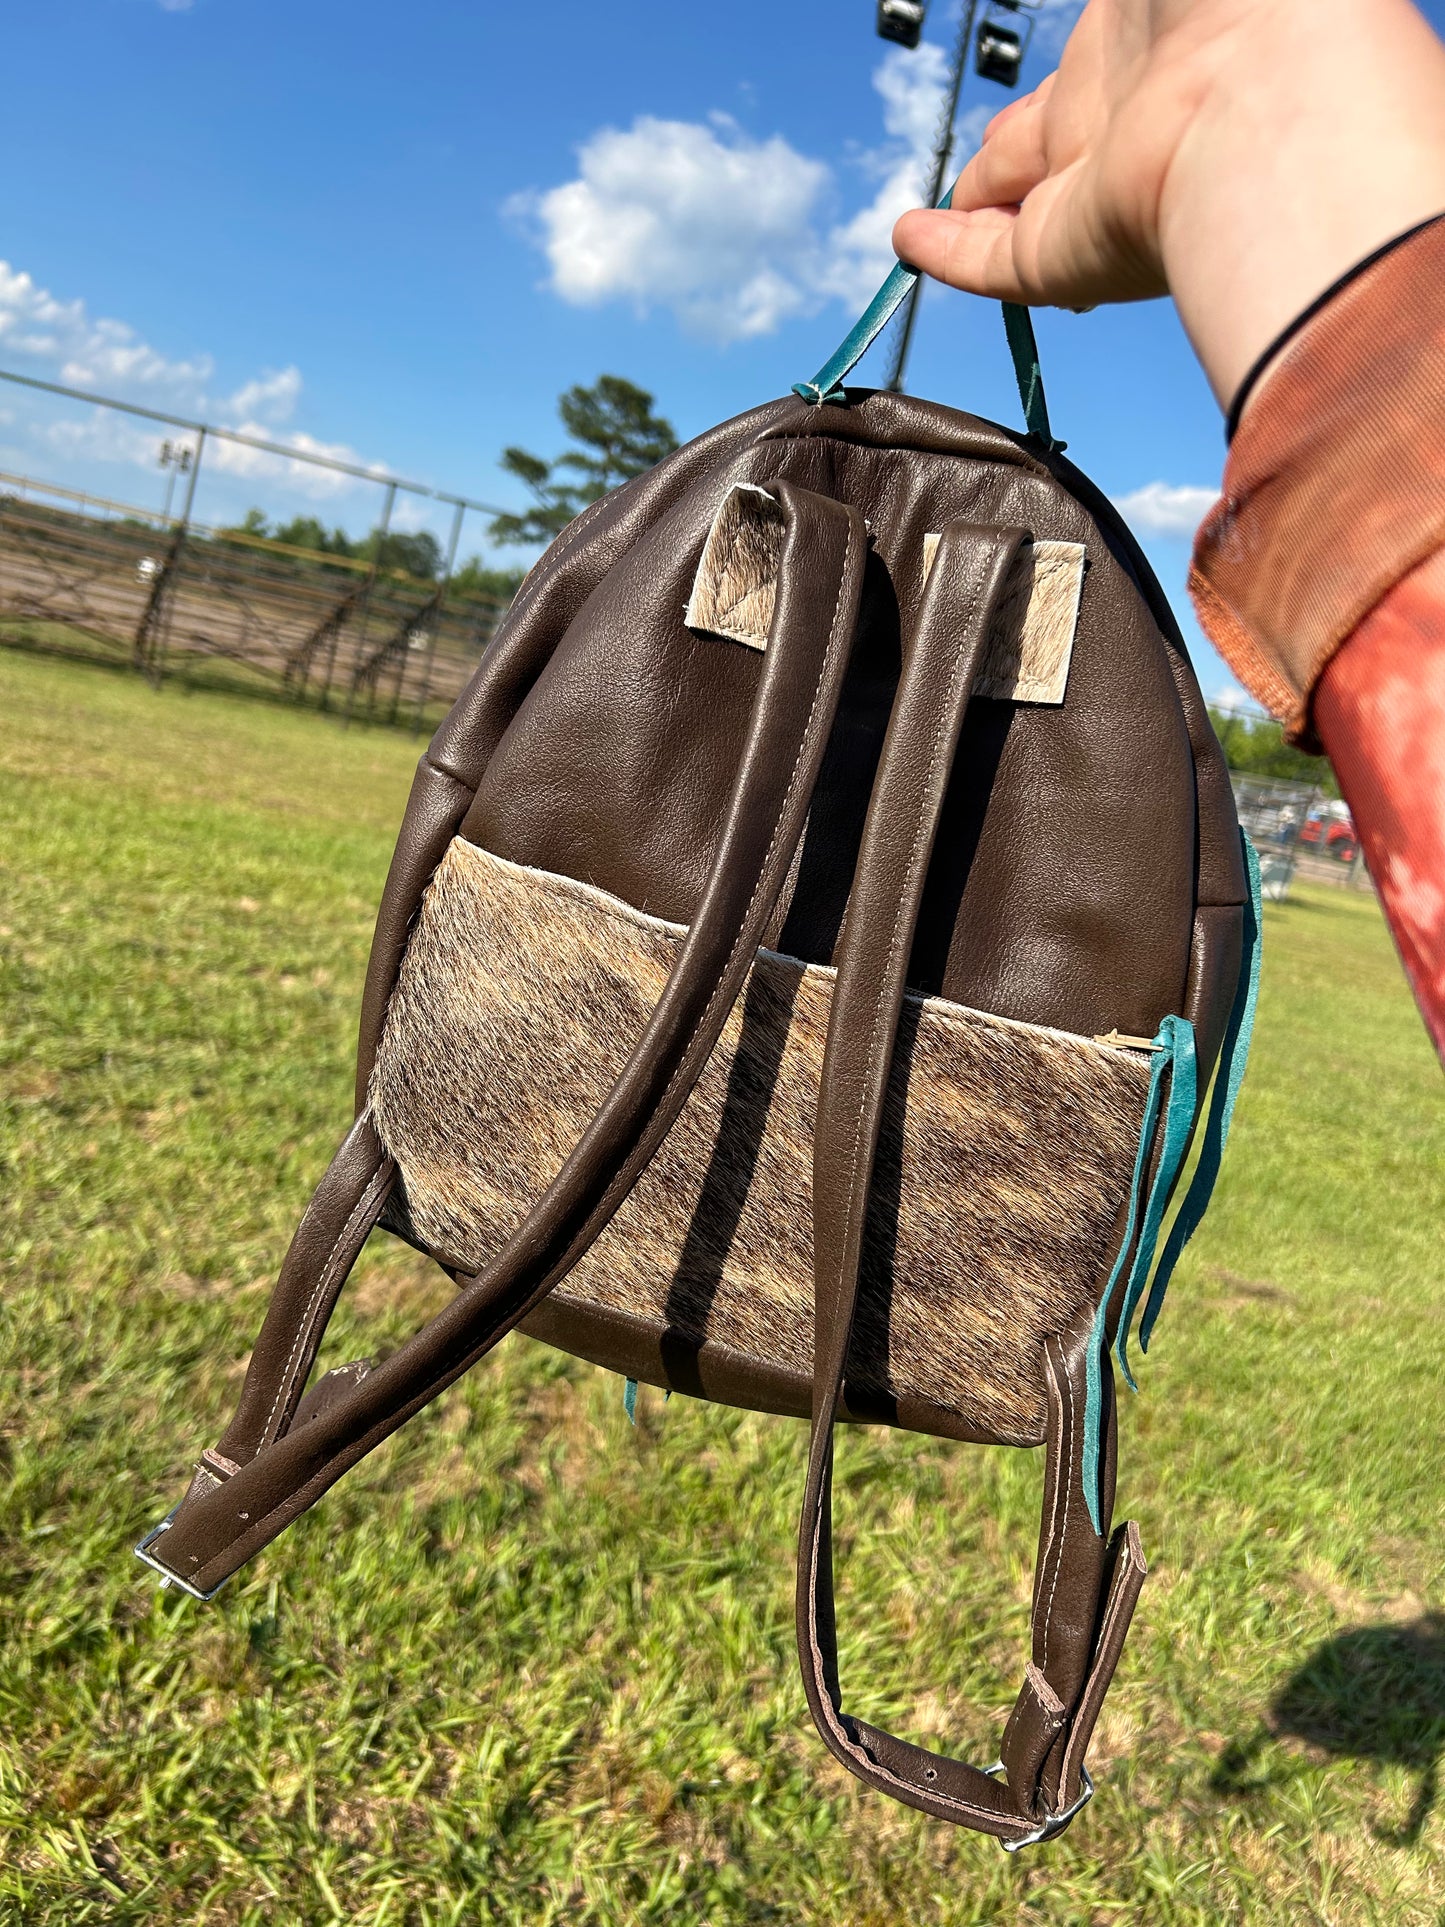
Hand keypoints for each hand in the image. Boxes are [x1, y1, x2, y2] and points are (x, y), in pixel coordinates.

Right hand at [892, 0, 1444, 406]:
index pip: (1090, 73)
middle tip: (987, 163)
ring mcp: (1097, 193)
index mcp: (1151, 36)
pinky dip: (945, 256)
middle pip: (1051, 147)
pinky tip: (909, 242)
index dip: (1062, 86)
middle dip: (1013, 155)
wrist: (1270, 83)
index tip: (1030, 101)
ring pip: (1018, 211)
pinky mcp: (1066, 256)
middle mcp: (1125, 120)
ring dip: (974, 211)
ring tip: (933, 220)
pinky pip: (991, 263)